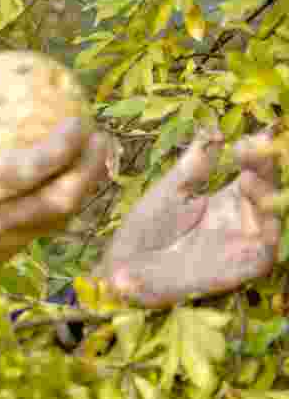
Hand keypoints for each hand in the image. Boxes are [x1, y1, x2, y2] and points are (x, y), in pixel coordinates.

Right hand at [0, 62, 109, 317]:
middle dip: (90, 170)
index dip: (61, 148)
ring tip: (98, 157)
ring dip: (86, 188)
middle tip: (100, 138)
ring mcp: (2, 244)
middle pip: (59, 201)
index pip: (27, 171)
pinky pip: (47, 227)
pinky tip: (72, 180)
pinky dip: (66, 203)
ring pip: (61, 219)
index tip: (78, 120)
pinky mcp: (6, 255)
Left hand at [95, 129, 281, 307]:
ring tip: (248, 178)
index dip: (256, 155)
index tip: (248, 138)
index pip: (253, 172)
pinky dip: (267, 232)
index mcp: (225, 200)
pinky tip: (254, 217)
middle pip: (269, 190)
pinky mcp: (242, 268)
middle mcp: (241, 220)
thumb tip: (213, 130)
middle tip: (253, 149)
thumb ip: (194, 165)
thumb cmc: (144, 230)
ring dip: (266, 195)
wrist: (125, 266)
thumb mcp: (169, 191)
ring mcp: (243, 244)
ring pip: (273, 216)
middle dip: (266, 168)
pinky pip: (266, 250)